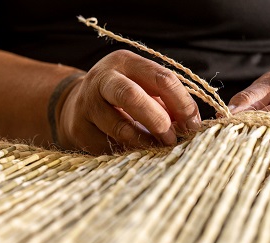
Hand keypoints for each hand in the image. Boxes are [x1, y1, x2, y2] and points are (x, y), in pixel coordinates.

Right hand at [57, 50, 201, 153]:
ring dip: (144, 142)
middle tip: (172, 138)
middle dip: (157, 120)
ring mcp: (87, 104)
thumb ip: (170, 101)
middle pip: (131, 96)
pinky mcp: (79, 129)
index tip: (192, 124)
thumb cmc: (124, 96)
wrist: (77, 104)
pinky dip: (127, 152)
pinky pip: (108, 146)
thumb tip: (191, 124)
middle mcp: (103, 79)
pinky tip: (134, 151)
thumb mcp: (145, 87)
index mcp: (126, 62)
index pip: (161, 78)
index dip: (181, 103)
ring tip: (156, 147)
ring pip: (119, 127)